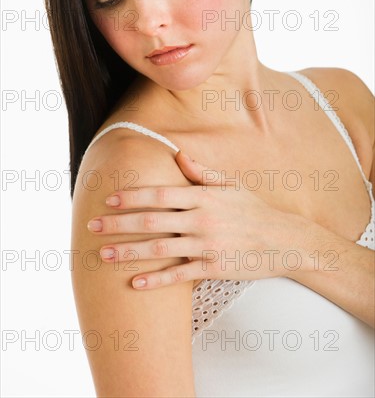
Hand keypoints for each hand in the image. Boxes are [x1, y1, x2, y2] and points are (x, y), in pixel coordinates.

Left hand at [87, 151, 314, 288]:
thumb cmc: (254, 209)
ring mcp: (207, 245)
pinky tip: (135, 282)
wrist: (284, 240)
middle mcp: (201, 219)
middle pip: (152, 220)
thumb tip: (178, 155)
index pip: (160, 194)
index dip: (132, 196)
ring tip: (104, 253)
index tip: (108, 199)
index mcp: (203, 196)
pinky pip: (179, 275)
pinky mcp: (213, 268)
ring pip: (160, 248)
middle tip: (91, 226)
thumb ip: (202, 172)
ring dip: (129, 251)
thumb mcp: (230, 185)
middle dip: (118, 223)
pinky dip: (156, 279)